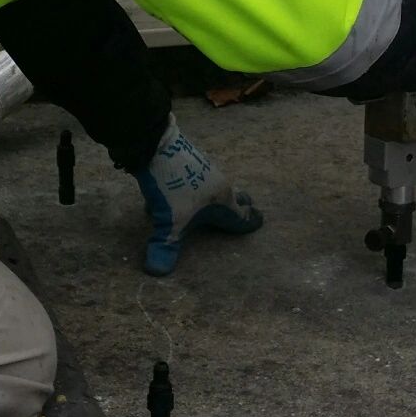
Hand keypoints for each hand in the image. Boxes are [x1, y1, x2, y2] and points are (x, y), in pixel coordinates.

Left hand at [132, 120, 262, 275]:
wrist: (155, 144)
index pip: (241, 215)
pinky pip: (195, 177)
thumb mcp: (169, 221)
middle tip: (247, 207)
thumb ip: (165, 247)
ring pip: (212, 185)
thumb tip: (157, 272)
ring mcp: (203, 168)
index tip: (260, 220)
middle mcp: (217, 182)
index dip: (250, 221)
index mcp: (222, 198)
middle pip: (233, 196)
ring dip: (211, 195)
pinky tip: (175, 192)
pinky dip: (191, 187)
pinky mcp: (188, 159)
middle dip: (239, 204)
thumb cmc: (171, 186)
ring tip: (208, 203)